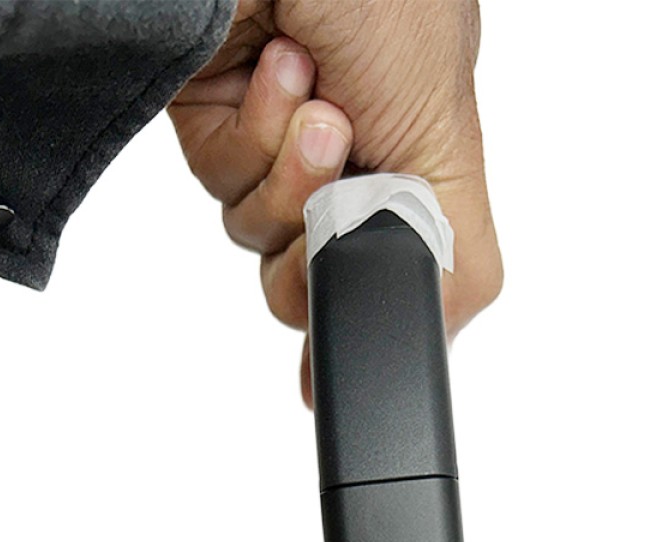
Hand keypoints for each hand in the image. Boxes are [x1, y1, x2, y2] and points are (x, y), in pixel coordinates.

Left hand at [169, 0, 501, 402]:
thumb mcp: (450, 144)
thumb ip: (451, 263)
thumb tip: (420, 347)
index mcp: (410, 169)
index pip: (379, 277)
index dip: (361, 285)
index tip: (358, 265)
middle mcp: (344, 165)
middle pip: (310, 276)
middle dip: (321, 223)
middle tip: (343, 153)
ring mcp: (277, 144)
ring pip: (258, 234)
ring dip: (288, 166)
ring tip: (314, 91)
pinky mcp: (215, 120)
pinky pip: (219, 180)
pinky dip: (246, 132)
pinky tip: (270, 69)